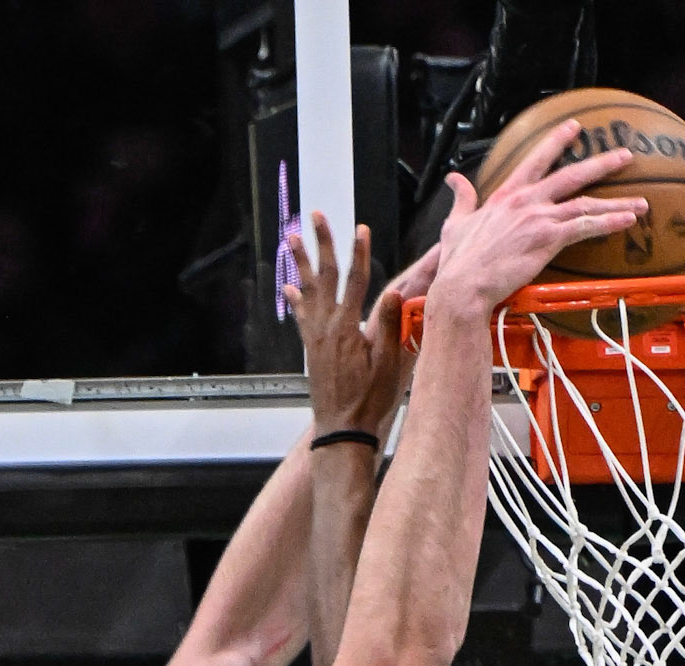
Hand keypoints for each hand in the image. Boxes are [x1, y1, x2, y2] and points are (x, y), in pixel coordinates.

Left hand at [287, 216, 423, 438]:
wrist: (342, 429)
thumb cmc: (368, 401)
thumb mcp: (387, 366)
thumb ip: (390, 328)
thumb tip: (395, 292)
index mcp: (348, 328)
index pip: (355, 282)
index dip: (358, 254)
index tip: (360, 229)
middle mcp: (326, 327)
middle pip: (325, 276)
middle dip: (323, 243)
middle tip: (316, 216)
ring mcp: (315, 337)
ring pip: (308, 290)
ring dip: (301, 262)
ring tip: (291, 238)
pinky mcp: (311, 348)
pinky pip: (301, 316)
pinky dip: (296, 298)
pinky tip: (289, 286)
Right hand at [426, 119, 646, 321]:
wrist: (463, 285)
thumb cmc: (458, 261)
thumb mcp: (455, 223)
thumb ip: (462, 199)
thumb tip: (454, 180)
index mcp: (506, 195)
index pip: (536, 160)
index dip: (557, 142)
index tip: (574, 127)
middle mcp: (526, 200)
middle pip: (571, 174)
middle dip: (600, 163)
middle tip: (623, 155)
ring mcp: (539, 218)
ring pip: (586, 202)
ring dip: (617, 201)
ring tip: (640, 201)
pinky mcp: (548, 239)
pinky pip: (586, 226)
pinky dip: (609, 222)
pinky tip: (628, 220)